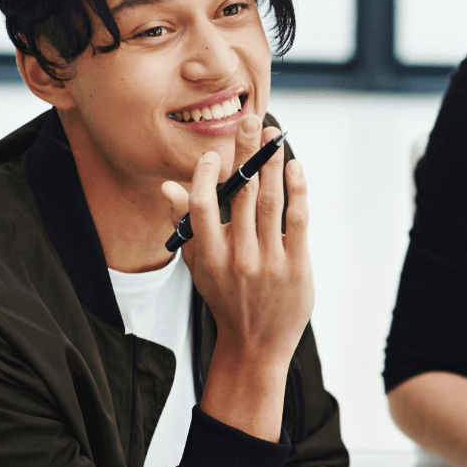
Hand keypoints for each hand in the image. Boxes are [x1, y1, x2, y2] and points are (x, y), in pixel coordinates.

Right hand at [162, 117, 313, 438]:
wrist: (256, 345)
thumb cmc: (226, 299)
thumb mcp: (199, 267)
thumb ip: (187, 226)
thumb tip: (168, 187)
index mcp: (209, 256)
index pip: (201, 206)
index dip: (204, 175)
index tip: (211, 154)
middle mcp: (237, 257)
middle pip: (241, 195)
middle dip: (246, 154)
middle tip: (251, 120)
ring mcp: (269, 262)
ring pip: (270, 202)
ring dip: (273, 164)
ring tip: (274, 137)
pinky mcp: (297, 266)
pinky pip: (297, 220)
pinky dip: (298, 191)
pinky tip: (296, 168)